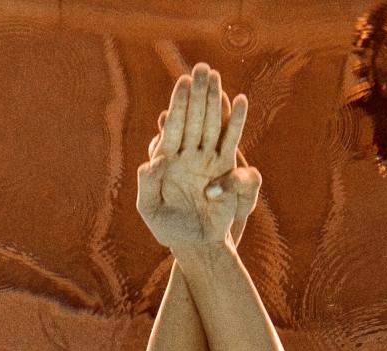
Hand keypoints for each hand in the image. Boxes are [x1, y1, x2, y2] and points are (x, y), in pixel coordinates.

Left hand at [136, 62, 261, 250]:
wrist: (195, 245)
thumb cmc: (169, 229)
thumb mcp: (150, 209)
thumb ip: (147, 185)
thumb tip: (152, 161)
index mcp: (167, 160)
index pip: (173, 127)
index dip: (178, 105)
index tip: (183, 84)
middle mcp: (188, 155)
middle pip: (194, 118)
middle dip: (197, 94)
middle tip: (202, 68)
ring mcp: (207, 160)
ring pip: (212, 124)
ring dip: (215, 100)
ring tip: (216, 77)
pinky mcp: (226, 169)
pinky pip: (231, 141)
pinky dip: (236, 122)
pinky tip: (240, 101)